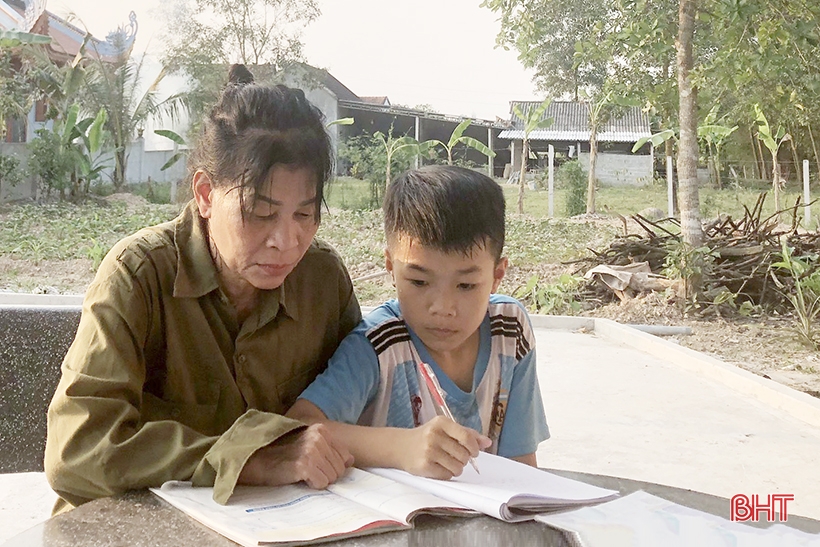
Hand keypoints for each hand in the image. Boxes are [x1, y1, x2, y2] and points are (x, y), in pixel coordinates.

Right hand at [238, 423, 353, 488]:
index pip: (345, 457)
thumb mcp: (310, 445)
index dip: (332, 466)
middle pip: (339, 469)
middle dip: (326, 475)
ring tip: (303, 473)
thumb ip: (331, 450)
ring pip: (332, 478)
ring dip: (318, 480)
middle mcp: (318, 437)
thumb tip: (350, 461)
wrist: (259, 460)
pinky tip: (300, 477)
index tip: (317, 466)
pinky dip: (312, 485)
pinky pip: (321, 483)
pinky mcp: (305, 464)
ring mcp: (312, 450)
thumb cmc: (284, 454)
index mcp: (322, 430)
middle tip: (308, 471)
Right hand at [399, 416, 491, 478]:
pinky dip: (446, 474)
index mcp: (441, 423)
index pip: (466, 437)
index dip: (474, 448)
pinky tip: (438, 467)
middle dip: (464, 459)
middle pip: (464, 455)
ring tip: (446, 462)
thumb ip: (467, 434)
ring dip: (456, 468)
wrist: (401, 446)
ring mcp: (428, 451)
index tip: (474, 452)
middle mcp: (434, 435)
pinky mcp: (424, 465)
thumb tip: (487, 442)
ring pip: (457, 467)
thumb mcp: (445, 429)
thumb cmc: (427, 437)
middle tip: (456, 457)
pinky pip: (447, 475)